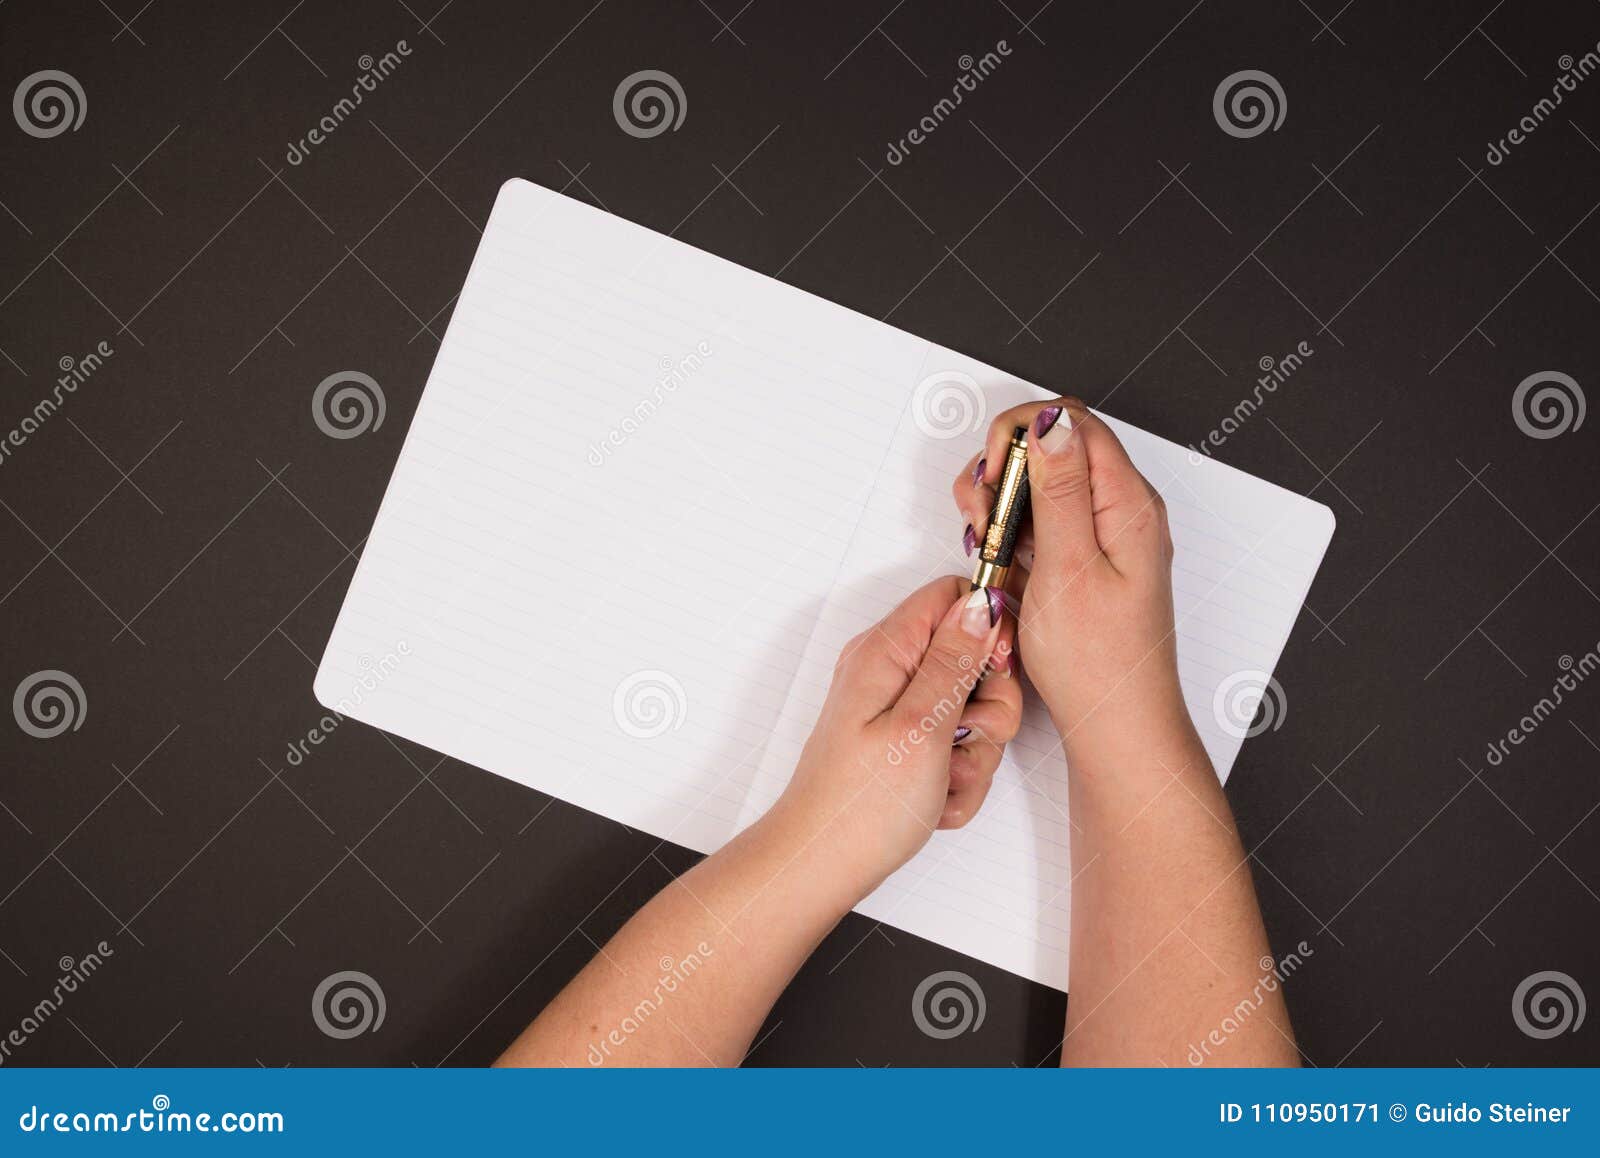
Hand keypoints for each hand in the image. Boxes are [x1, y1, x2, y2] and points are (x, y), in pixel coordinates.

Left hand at [768, 577, 1022, 894]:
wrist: (822, 866)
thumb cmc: (860, 806)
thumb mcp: (920, 726)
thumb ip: (954, 661)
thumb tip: (980, 605)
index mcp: (885, 653)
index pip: (953, 598)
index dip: (988, 628)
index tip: (995, 674)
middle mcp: (889, 672)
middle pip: (972, 657)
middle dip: (988, 706)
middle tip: (967, 740)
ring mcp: (897, 709)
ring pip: (972, 709)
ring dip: (975, 752)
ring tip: (944, 778)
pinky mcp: (904, 743)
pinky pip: (956, 746)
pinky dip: (956, 776)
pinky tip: (935, 797)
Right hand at [953, 400, 1188, 764]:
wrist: (1115, 725)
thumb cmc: (1099, 662)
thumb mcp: (1070, 567)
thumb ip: (1060, 490)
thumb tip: (1051, 423)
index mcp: (1126, 503)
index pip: (1072, 420)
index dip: (1021, 432)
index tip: (991, 473)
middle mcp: (1119, 509)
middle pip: (1051, 445)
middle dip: (1002, 467)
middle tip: (981, 515)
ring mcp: (1100, 534)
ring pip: (1038, 483)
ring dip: (998, 501)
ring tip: (983, 541)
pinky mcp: (1080, 559)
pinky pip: (1038, 522)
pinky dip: (1008, 531)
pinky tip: (994, 560)